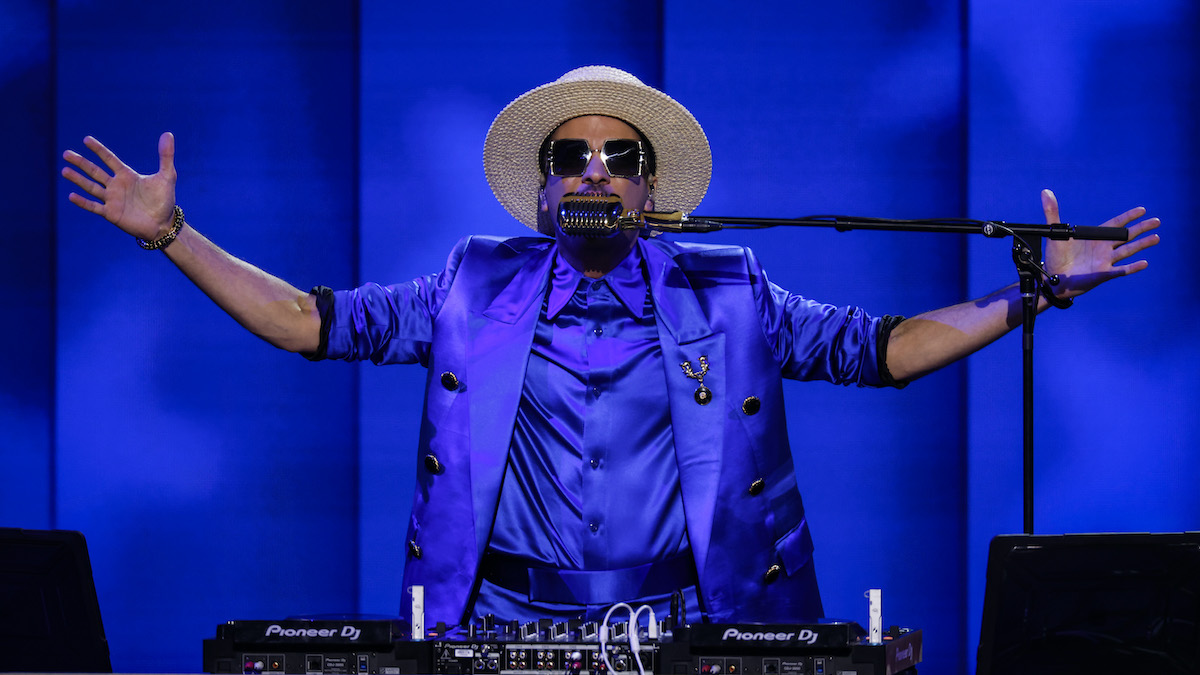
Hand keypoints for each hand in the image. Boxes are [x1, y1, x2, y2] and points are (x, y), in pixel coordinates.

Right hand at [62, 132, 177, 240]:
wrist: (164, 224)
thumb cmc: (165, 200)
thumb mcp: (167, 176)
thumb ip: (166, 156)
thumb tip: (168, 134)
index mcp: (127, 175)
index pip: (109, 159)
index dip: (99, 150)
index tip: (86, 139)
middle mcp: (116, 186)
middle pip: (94, 171)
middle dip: (81, 163)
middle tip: (66, 153)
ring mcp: (112, 200)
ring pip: (91, 187)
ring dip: (78, 179)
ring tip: (64, 170)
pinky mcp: (111, 214)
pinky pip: (94, 207)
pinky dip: (83, 202)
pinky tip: (71, 196)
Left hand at [1042, 188, 1160, 298]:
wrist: (1052, 278)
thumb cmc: (1054, 256)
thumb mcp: (1054, 232)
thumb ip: (1052, 212)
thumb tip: (1045, 192)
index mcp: (1094, 237)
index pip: (1115, 224)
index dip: (1128, 217)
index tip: (1142, 210)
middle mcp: (1102, 248)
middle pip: (1126, 236)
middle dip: (1141, 228)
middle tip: (1157, 221)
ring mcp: (1104, 261)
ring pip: (1127, 251)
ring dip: (1142, 244)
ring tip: (1156, 237)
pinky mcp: (1103, 274)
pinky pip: (1121, 271)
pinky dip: (1132, 268)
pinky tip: (1144, 263)